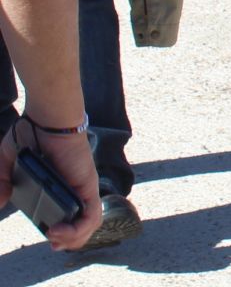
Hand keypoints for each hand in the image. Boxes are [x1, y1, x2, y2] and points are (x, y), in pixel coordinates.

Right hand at [0, 119, 102, 251]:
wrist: (48, 117)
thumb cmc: (31, 133)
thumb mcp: (8, 161)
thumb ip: (1, 182)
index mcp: (55, 186)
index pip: (64, 215)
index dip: (60, 231)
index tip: (48, 237)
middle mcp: (72, 189)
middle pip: (80, 223)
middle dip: (69, 240)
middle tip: (53, 244)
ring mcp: (81, 188)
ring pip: (89, 223)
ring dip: (73, 238)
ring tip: (55, 239)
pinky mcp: (87, 185)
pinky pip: (91, 214)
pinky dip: (79, 229)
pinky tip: (60, 232)